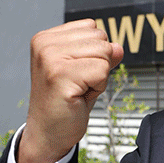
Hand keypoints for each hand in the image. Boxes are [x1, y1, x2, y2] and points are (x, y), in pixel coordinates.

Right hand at [18, 19, 123, 162]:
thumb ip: (102, 54)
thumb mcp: (87, 72)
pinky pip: (102, 71)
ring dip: (99, 76)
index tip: (77, 74)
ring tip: (78, 89)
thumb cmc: (66, 103)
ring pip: (104, 53)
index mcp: (47, 38)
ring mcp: (50, 58)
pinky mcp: (60, 75)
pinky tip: (79, 96)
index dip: (94, 54)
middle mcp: (45, 44)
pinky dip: (98, 87)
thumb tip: (118, 47)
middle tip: (78, 85)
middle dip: (99, 65)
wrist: (48, 133)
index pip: (93, 29)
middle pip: (101, 39)